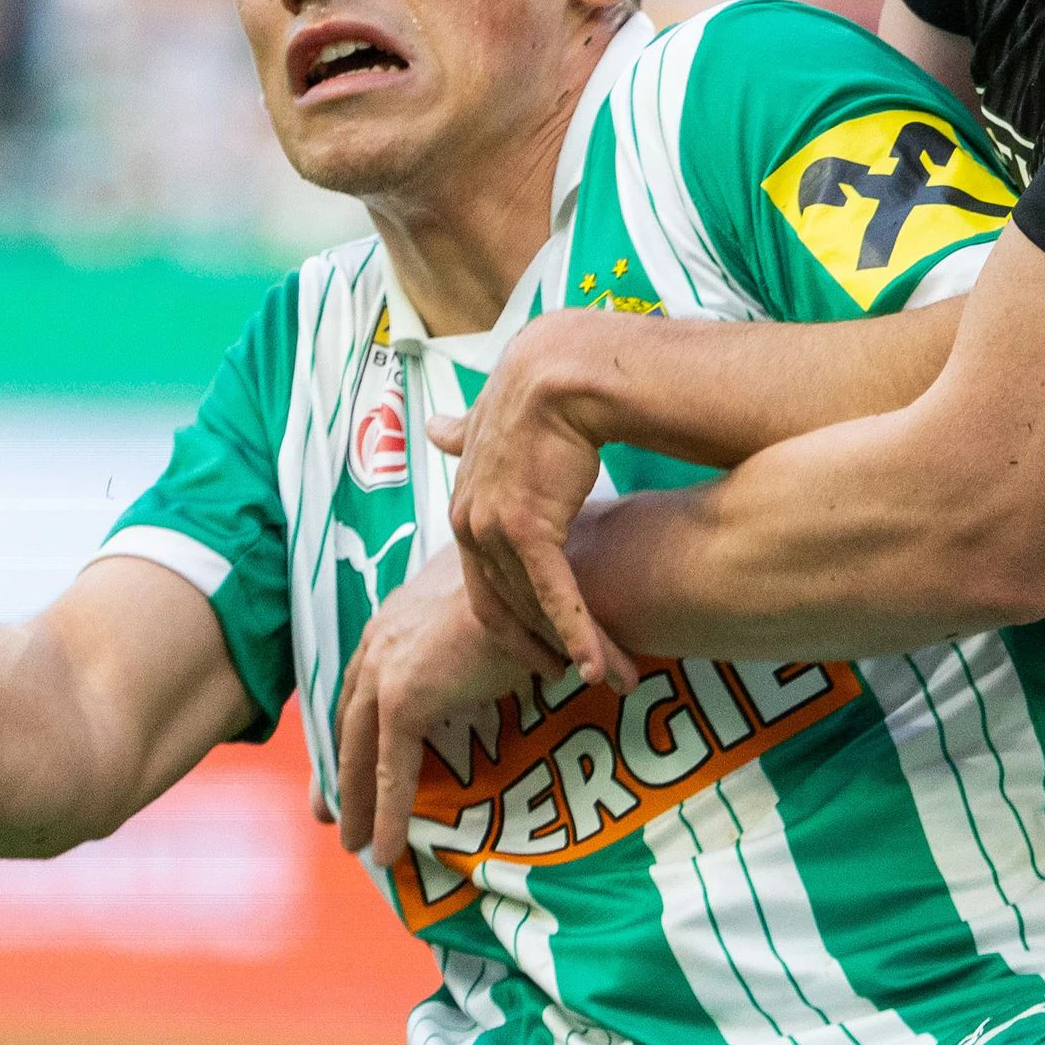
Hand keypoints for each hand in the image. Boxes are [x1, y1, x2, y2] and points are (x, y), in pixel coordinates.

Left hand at [334, 550, 543, 869]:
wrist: (534, 587)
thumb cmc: (525, 596)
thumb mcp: (484, 615)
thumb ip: (469, 639)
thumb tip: (487, 656)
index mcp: (392, 623)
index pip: (360, 686)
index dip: (350, 729)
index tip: (342, 760)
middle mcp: (378, 644)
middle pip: (348, 722)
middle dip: (337, 771)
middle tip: (328, 812)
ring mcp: (386, 671)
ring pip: (361, 754)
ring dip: (356, 802)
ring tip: (355, 843)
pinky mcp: (405, 700)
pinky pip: (393, 771)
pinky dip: (388, 814)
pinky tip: (386, 849)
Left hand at [439, 309, 634, 692]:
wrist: (562, 367)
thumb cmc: (537, 389)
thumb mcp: (490, 420)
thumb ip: (463, 435)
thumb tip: (435, 426)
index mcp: (464, 507)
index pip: (484, 584)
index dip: (513, 623)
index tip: (541, 651)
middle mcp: (468, 523)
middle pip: (505, 606)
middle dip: (541, 649)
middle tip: (575, 678)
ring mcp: (493, 527)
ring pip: (532, 607)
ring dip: (572, 648)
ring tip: (610, 676)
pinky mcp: (527, 526)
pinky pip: (553, 593)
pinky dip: (576, 632)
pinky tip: (598, 667)